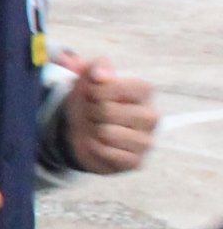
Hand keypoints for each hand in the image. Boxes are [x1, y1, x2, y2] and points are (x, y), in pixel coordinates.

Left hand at [56, 54, 156, 174]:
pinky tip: (98, 144)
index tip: (91, 92)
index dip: (98, 89)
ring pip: (106, 132)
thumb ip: (93, 67)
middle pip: (108, 110)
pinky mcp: (136, 161)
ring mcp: (146, 141)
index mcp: (144, 92)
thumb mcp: (86, 79)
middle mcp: (151, 116)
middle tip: (93, 113)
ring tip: (97, 127)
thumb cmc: (88, 102)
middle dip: (91, 111)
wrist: (79, 132)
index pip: (124, 86)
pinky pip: (106, 152)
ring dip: (92, 129)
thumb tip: (100, 74)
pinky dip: (94, 147)